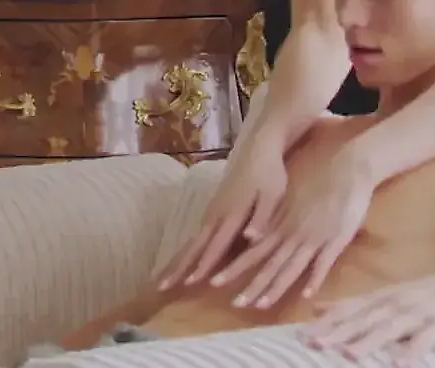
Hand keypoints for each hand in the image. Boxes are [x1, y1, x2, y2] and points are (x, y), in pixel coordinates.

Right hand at [151, 140, 286, 288]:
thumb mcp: (273, 194)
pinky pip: (197, 233)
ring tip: (164, 279)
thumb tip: (250, 237)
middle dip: (178, 267)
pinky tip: (183, 259)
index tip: (190, 282)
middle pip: (195, 244)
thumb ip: (261, 217)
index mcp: (232, 213)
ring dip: (178, 260)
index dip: (204, 264)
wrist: (260, 147)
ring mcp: (213, 208)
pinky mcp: (214, 206)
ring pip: (193, 239)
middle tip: (161, 286)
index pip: (216, 244)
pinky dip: (187, 249)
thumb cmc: (270, 173)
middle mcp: (217, 213)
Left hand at [206, 144, 377, 308]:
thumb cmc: (317, 185)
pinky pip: (323, 264)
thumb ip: (273, 222)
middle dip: (251, 285)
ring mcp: (313, 239)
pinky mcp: (335, 241)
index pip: (252, 252)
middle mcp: (291, 234)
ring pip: (290, 267)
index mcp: (280, 226)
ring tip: (261, 306)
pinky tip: (306, 295)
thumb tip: (253, 238)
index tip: (215, 282)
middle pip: (268, 264)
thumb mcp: (289, 203)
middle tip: (235, 304)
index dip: (234, 267)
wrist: (346, 170)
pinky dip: (314, 279)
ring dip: (276, 288)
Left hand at [301, 268, 434, 364]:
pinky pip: (425, 340)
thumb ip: (351, 304)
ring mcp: (418, 313)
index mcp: (379, 299)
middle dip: (338, 332)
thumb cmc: (421, 294)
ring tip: (349, 356)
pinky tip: (399, 365)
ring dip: (369, 342)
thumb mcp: (383, 295)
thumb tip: (316, 308)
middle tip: (315, 345)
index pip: (347, 310)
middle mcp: (394, 304)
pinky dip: (412, 351)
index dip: (325, 323)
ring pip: (389, 328)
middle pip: (362, 319)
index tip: (301, 336)